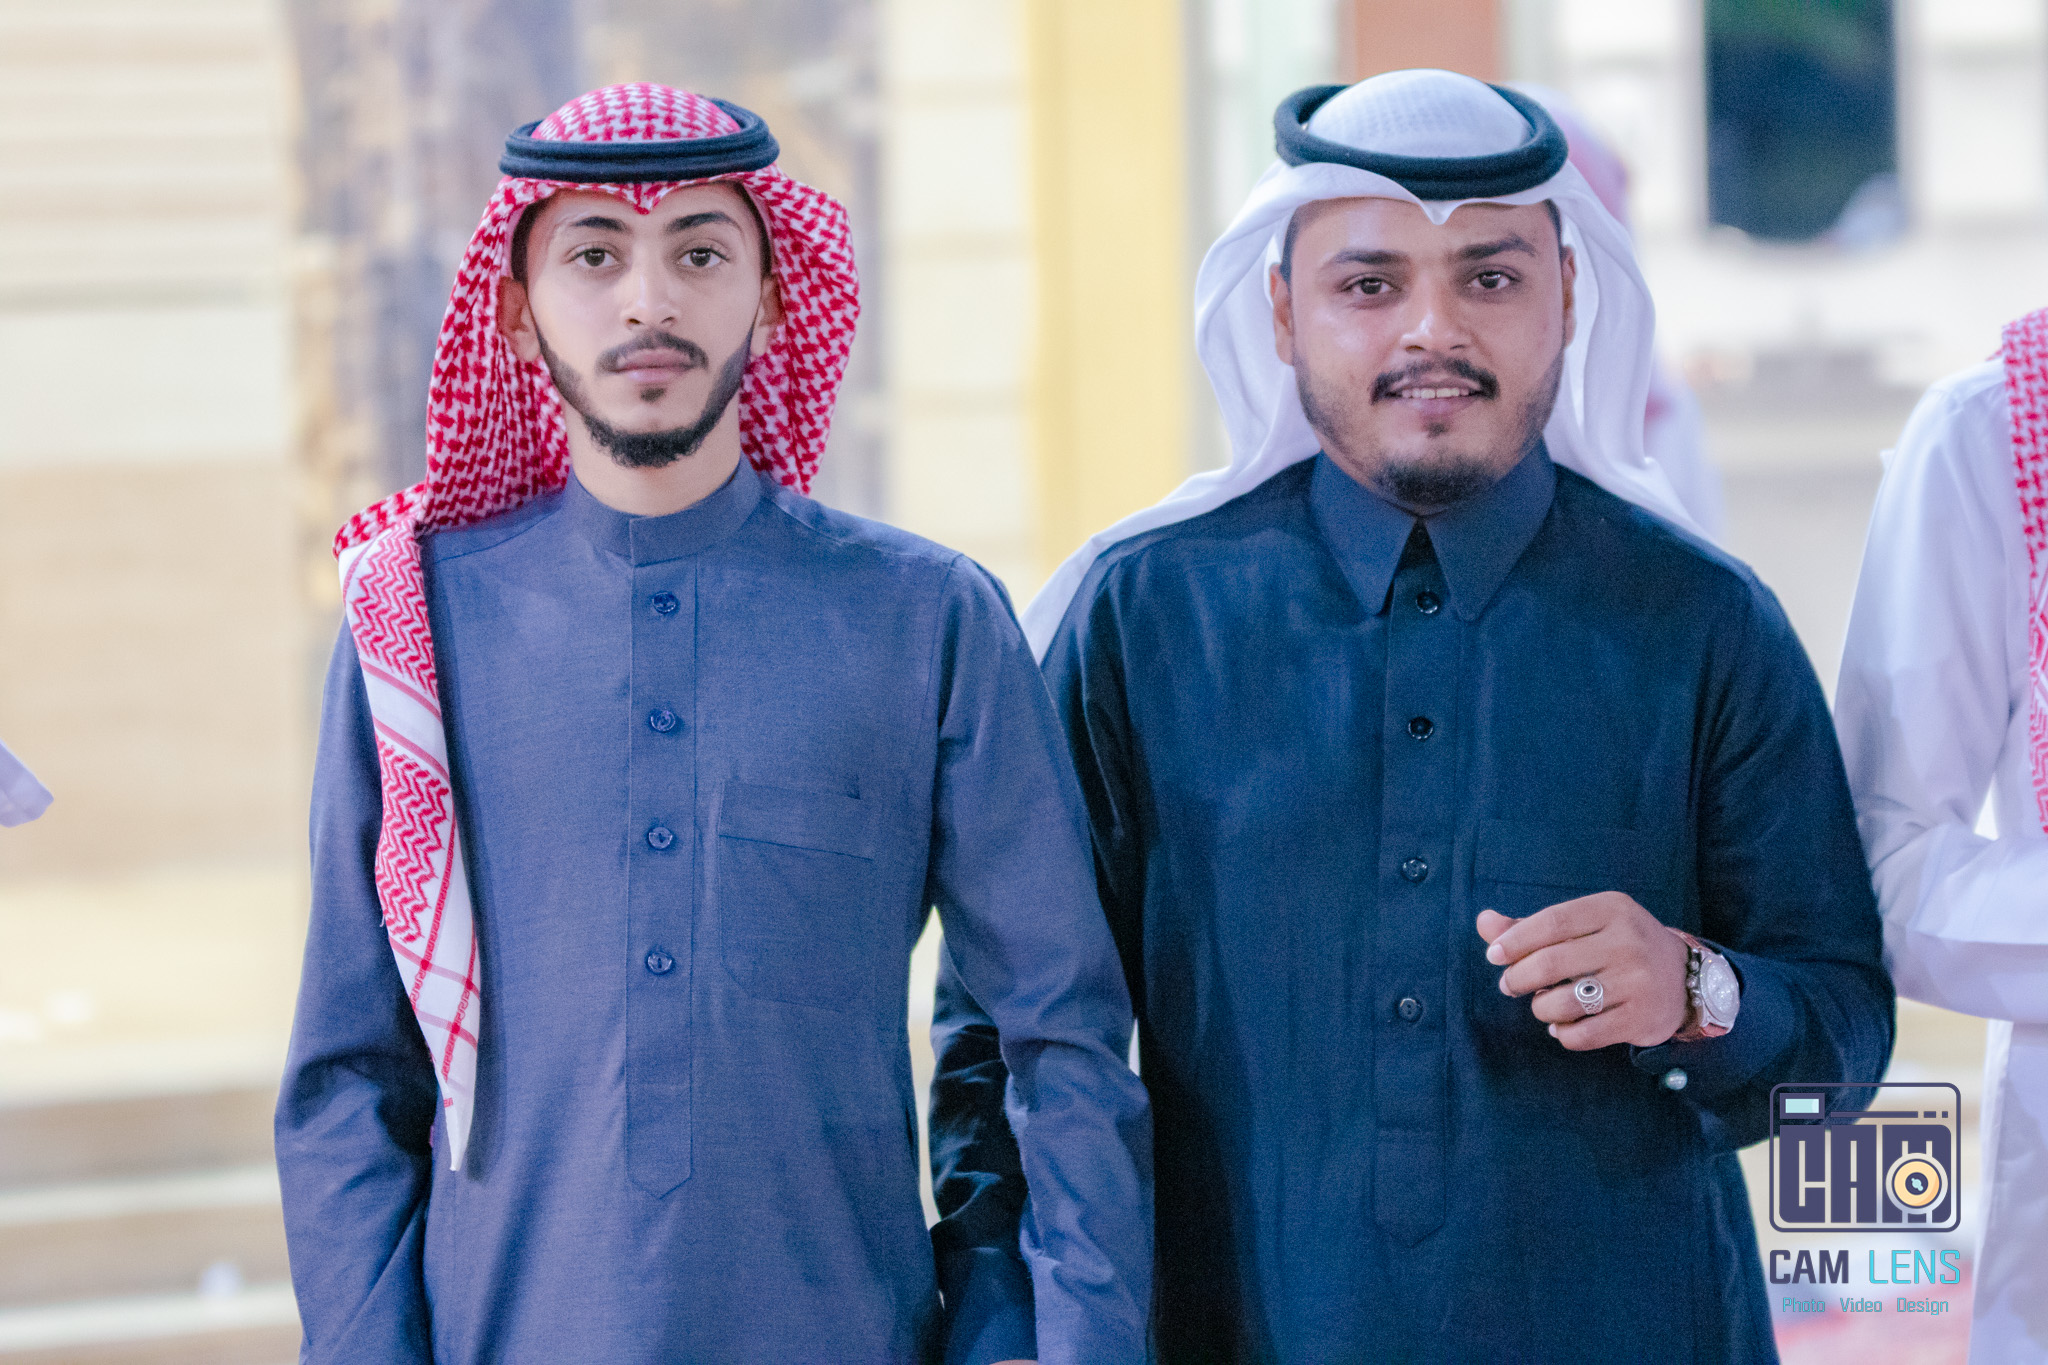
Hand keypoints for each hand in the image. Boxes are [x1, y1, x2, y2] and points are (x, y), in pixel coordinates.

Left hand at [1476, 893, 1688, 1050]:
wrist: (1685, 980)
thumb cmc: (1616, 947)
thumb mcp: (1584, 926)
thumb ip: (1532, 926)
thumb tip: (1484, 922)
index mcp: (1611, 909)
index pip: (1550, 923)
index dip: (1514, 941)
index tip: (1494, 955)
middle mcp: (1628, 942)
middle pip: (1550, 964)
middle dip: (1518, 979)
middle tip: (1509, 986)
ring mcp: (1638, 982)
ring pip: (1563, 1003)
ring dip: (1540, 1008)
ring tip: (1543, 1004)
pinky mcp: (1642, 1019)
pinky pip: (1582, 1035)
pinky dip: (1562, 1033)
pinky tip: (1562, 1026)